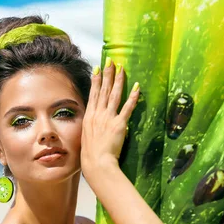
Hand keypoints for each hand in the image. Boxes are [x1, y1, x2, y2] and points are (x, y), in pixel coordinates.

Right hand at [81, 58, 139, 175]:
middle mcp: (98, 114)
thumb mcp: (86, 136)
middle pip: (104, 90)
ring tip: (122, 68)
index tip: (98, 69)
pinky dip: (133, 97)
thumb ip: (91, 126)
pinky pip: (128, 108)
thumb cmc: (90, 154)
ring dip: (119, 80)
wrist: (96, 162)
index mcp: (90, 117)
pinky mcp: (119, 124)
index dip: (96, 80)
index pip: (93, 94)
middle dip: (108, 74)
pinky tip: (137, 87)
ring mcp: (108, 118)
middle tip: (111, 61)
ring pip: (114, 95)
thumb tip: (93, 122)